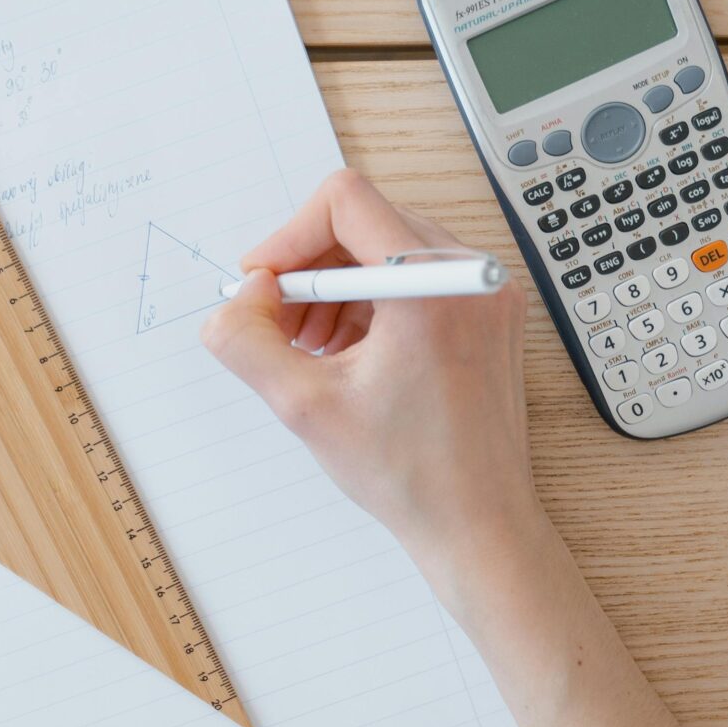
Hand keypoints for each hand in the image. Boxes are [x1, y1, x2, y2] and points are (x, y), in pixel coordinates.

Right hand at [199, 170, 551, 592]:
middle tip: (280, 329)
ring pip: (388, 250)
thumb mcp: (305, 408)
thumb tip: (238, 299)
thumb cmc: (410, 476)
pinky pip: (417, 279)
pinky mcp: (489, 314)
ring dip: (337, 292)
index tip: (263, 288)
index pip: (344, 201)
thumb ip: (248, 341)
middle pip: (365, 223)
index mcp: (431, 286)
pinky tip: (351, 359)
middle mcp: (470, 275)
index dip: (288, 239)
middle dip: (309, 273)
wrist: (478, 525)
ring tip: (315, 353)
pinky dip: (372, 306)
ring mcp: (487, 293)